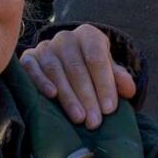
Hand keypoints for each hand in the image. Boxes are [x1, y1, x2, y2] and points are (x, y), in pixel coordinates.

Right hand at [18, 25, 133, 128]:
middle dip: (87, 97)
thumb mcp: (108, 71)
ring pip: (56, 71)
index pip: (97, 58)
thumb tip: (129, 90)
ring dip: (68, 97)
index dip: (104, 84)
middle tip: (94, 122)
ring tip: (78, 118)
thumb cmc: (92, 69)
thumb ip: (118, 78)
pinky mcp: (28, 57)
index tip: (109, 109)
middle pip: (77, 68)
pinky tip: (51, 96)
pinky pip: (32, 68)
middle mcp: (66, 38)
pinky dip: (41, 81)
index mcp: (89, 36)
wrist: (66, 61)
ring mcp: (45, 46)